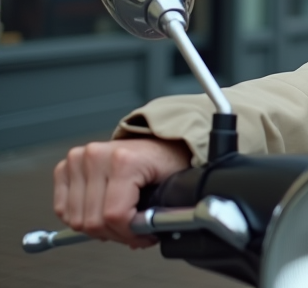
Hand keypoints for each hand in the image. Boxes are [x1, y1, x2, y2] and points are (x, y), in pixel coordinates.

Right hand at [53, 138, 191, 247]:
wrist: (155, 143)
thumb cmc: (164, 162)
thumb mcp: (169, 185)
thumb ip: (155, 214)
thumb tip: (139, 240)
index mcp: (124, 160)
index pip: (114, 215)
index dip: (129, 234)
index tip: (143, 236)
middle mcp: (96, 156)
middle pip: (93, 221)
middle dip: (115, 234)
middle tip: (131, 233)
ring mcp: (78, 160)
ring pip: (76, 219)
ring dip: (97, 229)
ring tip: (117, 222)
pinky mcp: (65, 166)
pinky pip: (62, 209)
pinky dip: (79, 218)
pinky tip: (98, 213)